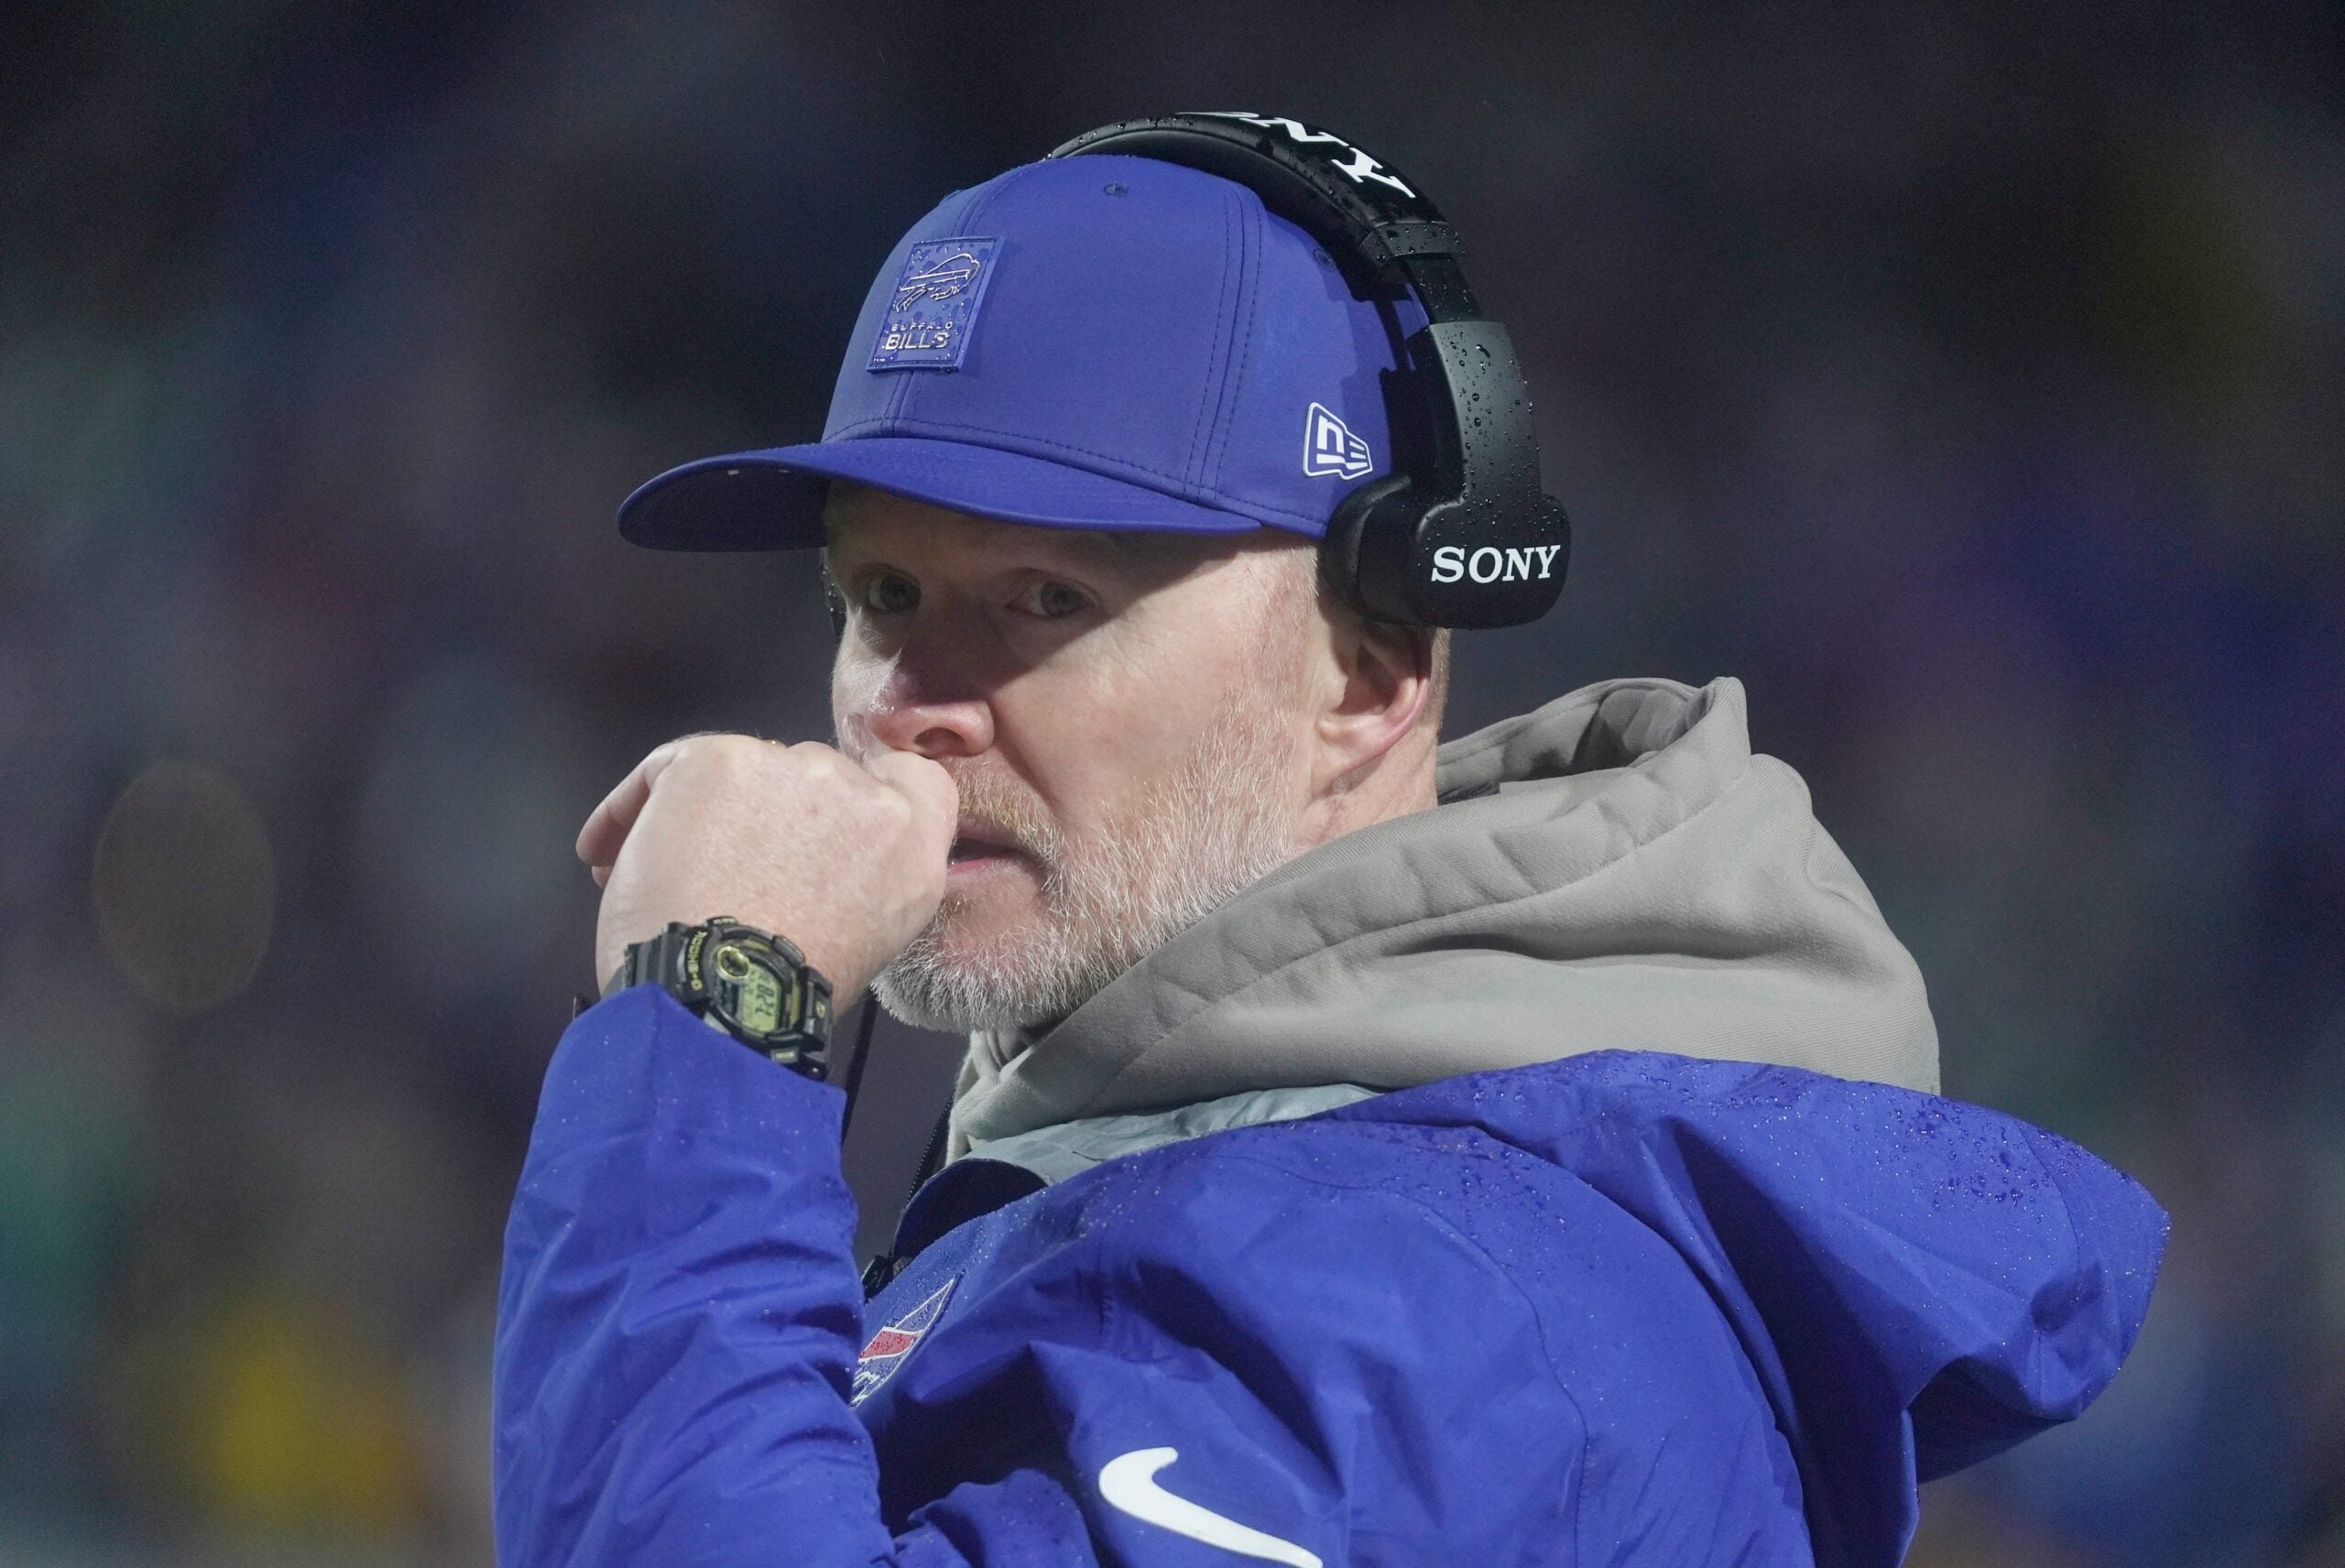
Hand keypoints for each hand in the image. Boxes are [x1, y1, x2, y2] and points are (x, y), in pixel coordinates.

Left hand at [577, 735, 957, 1006]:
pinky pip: (667, 768)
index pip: (912, 780)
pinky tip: (605, 853)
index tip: (821, 827)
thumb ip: (860, 878)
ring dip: (701, 814)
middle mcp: (864, 794)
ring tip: (657, 872)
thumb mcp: (866, 936)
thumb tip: (809, 861)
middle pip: (812, 776)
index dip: (867, 794)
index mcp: (913, 844)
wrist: (724, 999)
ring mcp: (792, 768)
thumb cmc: (785, 993)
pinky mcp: (718, 759)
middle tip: (727, 871)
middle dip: (769, 816)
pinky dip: (628, 810)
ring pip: (741, 771)